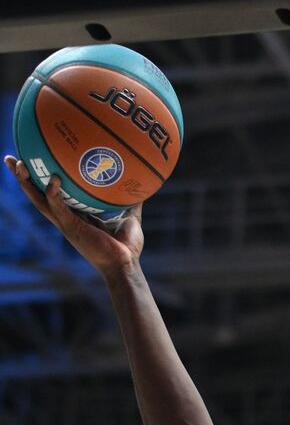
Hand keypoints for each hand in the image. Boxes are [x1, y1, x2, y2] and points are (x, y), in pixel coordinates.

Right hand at [4, 156, 142, 278]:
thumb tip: (141, 183)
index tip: (32, 161)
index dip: (40, 179)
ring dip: (26, 183)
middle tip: (10, 158)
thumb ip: (131, 200)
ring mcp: (66, 223)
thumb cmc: (127, 247)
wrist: (126, 265)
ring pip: (39, 200)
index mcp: (75, 215)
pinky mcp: (72, 228)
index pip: (52, 194)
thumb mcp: (130, 217)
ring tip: (16, 163)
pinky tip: (52, 179)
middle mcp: (66, 218)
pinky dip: (53, 193)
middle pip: (37, 194)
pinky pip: (58, 208)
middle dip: (22, 178)